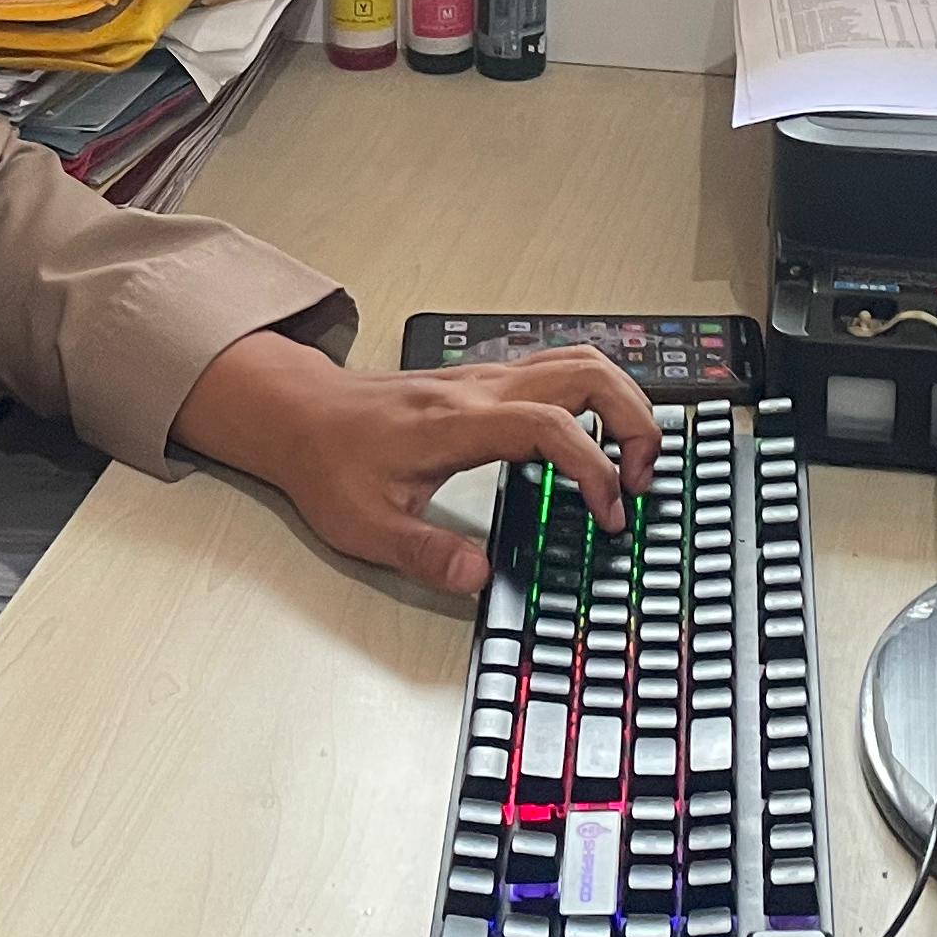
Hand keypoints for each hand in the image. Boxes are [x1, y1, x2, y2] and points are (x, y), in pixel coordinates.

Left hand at [169, 334, 659, 595]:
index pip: (549, 424)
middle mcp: (479, 389)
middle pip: (586, 371)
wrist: (297, 413)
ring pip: (579, 360)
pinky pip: (560, 369)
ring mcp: (485, 379)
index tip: (607, 511)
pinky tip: (597, 438)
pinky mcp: (486, 382)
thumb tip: (477, 577)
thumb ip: (425, 553)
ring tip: (630, 460)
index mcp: (455, 421)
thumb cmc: (327, 461)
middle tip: (639, 479)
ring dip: (622, 401)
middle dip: (634, 420)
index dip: (592, 466)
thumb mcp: (363, 526)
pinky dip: (597, 395)